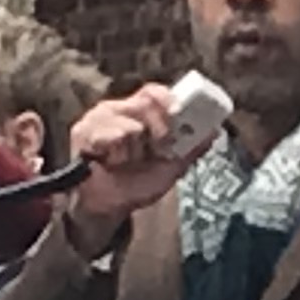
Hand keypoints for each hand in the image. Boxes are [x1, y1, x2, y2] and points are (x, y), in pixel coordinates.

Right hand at [60, 84, 191, 246]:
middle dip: (159, 130)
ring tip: (125, 162)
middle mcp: (118, 109)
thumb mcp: (170, 168)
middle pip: (145, 103)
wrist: (109, 207)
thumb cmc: (135, 184)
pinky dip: (116, 155)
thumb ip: (191, 149)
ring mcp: (99, 118)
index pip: (153, 92)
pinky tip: (110, 162)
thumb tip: (215, 132)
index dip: (167, 98)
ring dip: (134, 151)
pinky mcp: (83, 131)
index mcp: (138, 113)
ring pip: (131, 126)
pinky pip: (111, 136)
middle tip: (156, 151)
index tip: (179, 112)